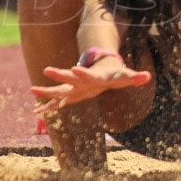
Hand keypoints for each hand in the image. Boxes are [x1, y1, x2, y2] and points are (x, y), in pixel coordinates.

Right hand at [31, 57, 150, 114]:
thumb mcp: (126, 77)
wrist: (102, 71)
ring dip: (47, 91)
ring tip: (33, 91)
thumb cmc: (115, 76)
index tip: (74, 67)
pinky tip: (35, 113)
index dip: (83, 72)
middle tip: (47, 69)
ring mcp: (74, 87)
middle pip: (69, 78)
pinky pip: (57, 102)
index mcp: (94, 77)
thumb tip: (147, 77)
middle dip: (59, 75)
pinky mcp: (70, 95)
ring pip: (59, 90)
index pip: (89, 75)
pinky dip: (47, 107)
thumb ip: (135, 77)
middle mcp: (81, 81)